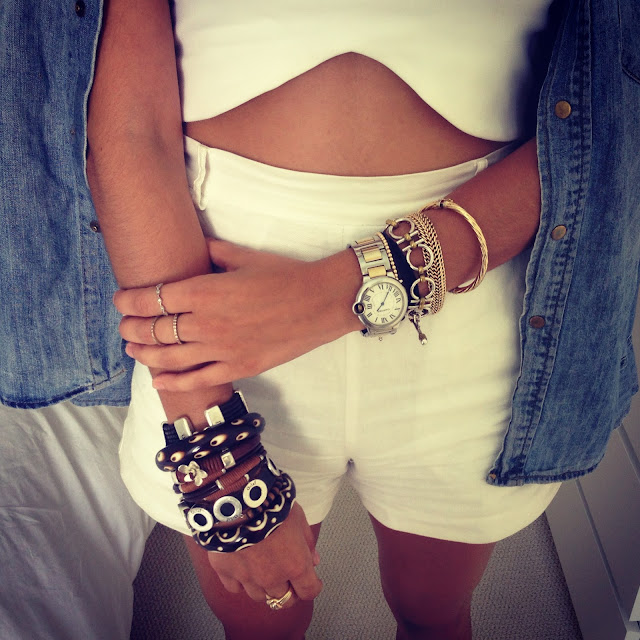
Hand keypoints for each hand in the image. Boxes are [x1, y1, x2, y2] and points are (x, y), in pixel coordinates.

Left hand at [114, 238, 360, 390]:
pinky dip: (173, 382)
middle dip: (132, 327)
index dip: (129, 301)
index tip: (121, 301)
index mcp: (205, 291)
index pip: (153, 299)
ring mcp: (222, 349)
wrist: (321, 302)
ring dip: (144, 353)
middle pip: (155, 329)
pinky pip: (198, 379)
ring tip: (132, 348)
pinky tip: (157, 380)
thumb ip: (212, 253)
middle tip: (124, 325)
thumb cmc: (285, 276)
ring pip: (169, 357)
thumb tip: (194, 248)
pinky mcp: (239, 367)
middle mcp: (207, 322)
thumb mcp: (245, 256)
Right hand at [207, 502, 321, 608]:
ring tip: (262, 568)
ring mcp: (248, 578)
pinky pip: (235, 588)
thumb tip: (313, 560)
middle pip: (284, 598)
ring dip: (263, 586)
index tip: (310, 580)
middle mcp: (272, 577)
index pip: (309, 591)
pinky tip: (242, 566)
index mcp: (295, 564)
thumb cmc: (272, 504)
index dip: (312, 586)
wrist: (239, 499)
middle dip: (288, 588)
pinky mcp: (226, 572)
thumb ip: (307, 542)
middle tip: (285, 575)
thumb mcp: (298, 517)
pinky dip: (240, 581)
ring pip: (259, 596)